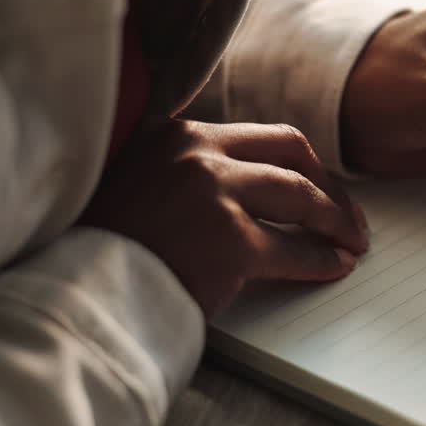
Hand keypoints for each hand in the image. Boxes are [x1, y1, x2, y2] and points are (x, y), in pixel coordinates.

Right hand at [79, 119, 367, 317]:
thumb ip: (178, 170)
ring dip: (335, 219)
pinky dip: (320, 259)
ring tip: (353, 240)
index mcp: (175, 133)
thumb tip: (243, 184)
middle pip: (291, 151)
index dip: (299, 161)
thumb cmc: (99, 248)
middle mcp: (196, 152)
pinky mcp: (227, 241)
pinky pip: (291, 250)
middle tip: (347, 211)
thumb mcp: (133, 183)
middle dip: (328, 182)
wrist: (72, 292)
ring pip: (299, 196)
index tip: (316, 179)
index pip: (259, 135)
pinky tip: (335, 267)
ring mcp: (214, 193)